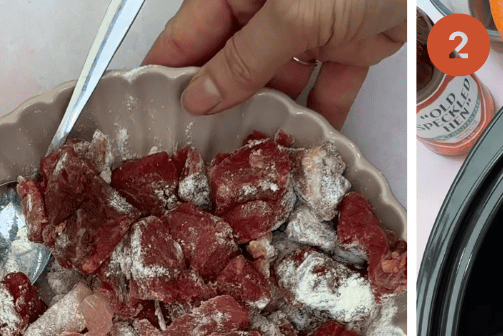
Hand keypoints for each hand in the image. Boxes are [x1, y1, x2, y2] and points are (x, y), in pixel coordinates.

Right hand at [143, 0, 405, 128]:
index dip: (171, 73)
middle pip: (236, 63)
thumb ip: (244, 57)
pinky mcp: (348, 44)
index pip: (190, 33)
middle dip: (226, 105)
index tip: (153, 113)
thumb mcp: (290, 14)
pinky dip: (324, 112)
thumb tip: (201, 94)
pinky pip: (329, 85)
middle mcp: (269, 6)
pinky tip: (312, 140)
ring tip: (259, 153)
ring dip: (276, 115)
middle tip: (207, 149)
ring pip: (282, 80)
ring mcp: (309, 26)